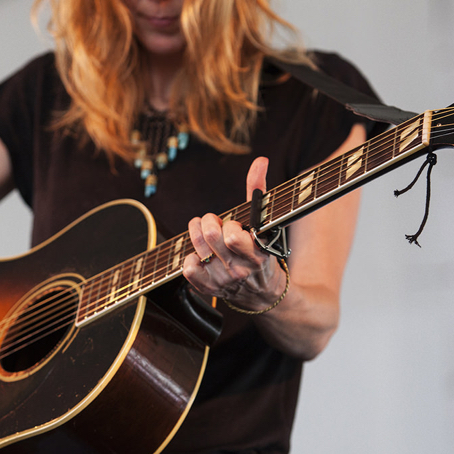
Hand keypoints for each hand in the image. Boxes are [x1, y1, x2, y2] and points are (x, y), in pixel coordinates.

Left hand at [182, 157, 286, 310]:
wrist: (263, 293)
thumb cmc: (262, 250)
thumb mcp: (265, 224)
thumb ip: (259, 191)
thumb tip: (261, 160)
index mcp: (257, 254)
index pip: (233, 237)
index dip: (229, 225)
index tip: (233, 225)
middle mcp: (239, 270)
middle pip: (210, 237)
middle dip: (208, 221)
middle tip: (213, 221)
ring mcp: (223, 281)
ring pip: (197, 249)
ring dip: (196, 234)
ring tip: (203, 232)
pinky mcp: (208, 288)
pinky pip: (188, 269)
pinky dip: (191, 257)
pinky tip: (201, 255)